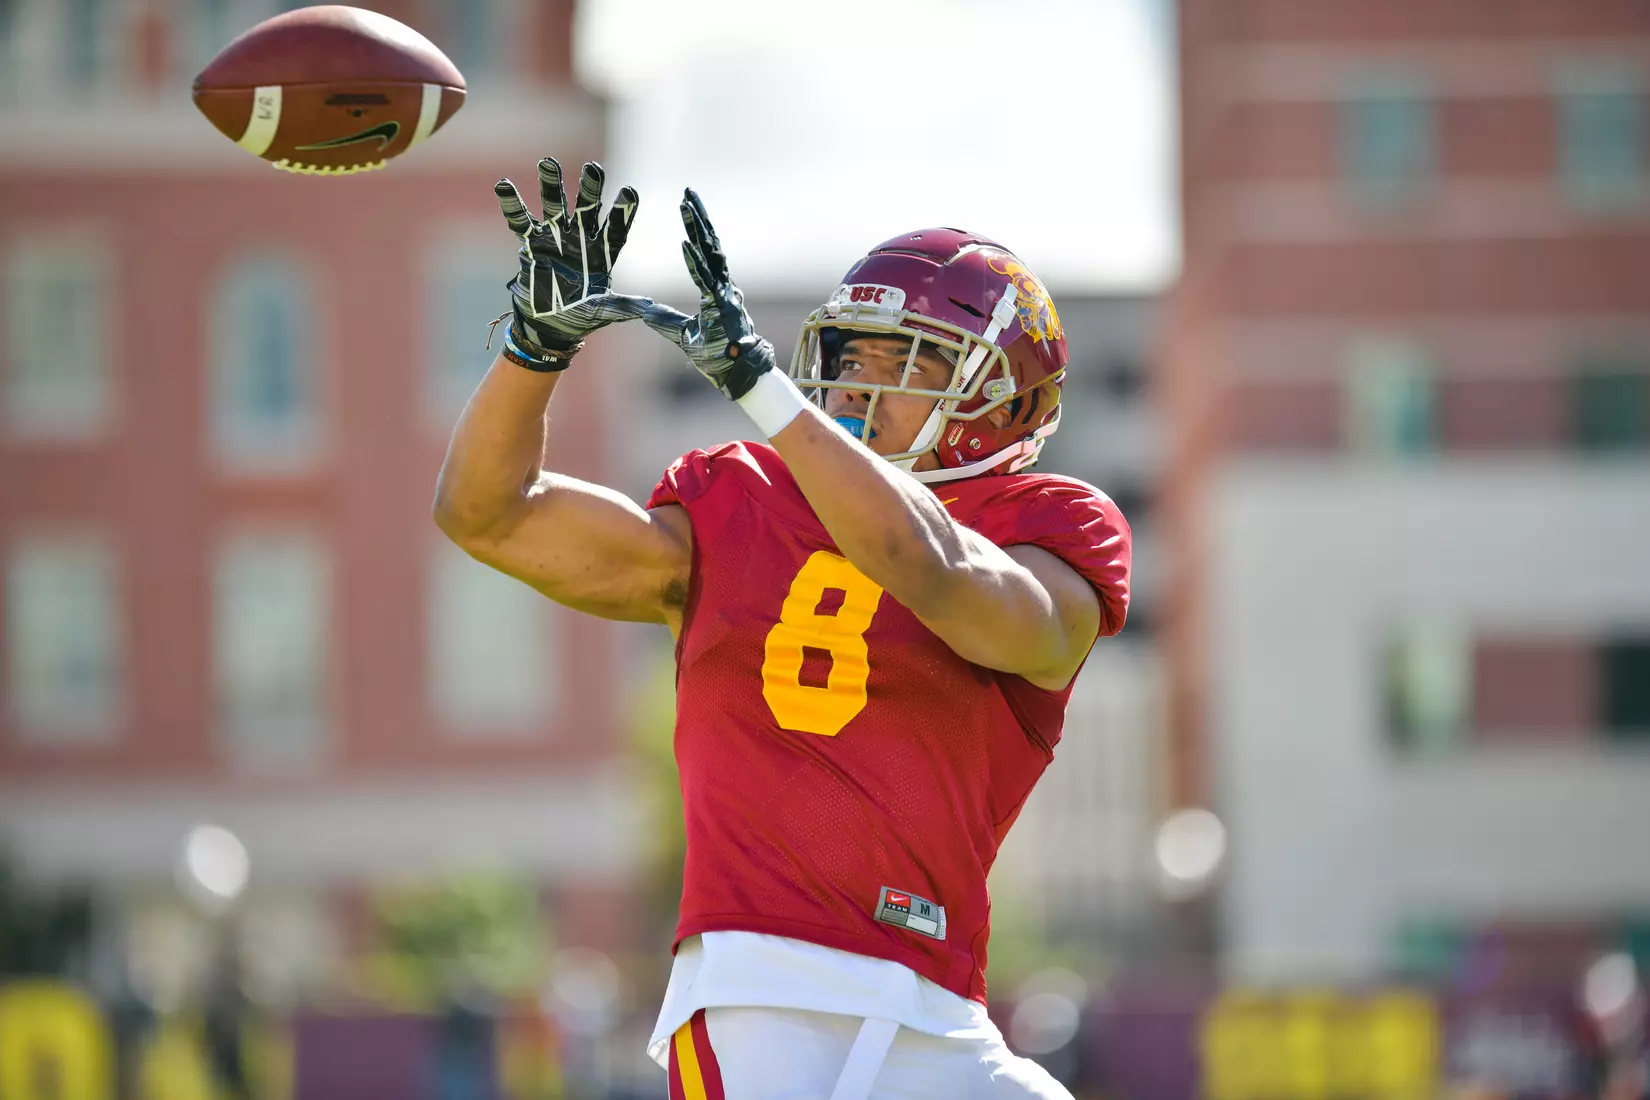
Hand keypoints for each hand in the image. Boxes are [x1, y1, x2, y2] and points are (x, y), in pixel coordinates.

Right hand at [495, 157, 650, 355]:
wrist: (549, 323)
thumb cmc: (580, 316)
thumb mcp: (602, 312)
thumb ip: (622, 306)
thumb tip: (649, 306)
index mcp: (603, 252)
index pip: (616, 227)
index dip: (623, 211)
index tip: (630, 190)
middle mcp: (581, 238)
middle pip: (587, 207)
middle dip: (590, 188)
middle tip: (593, 168)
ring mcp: (555, 237)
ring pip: (554, 205)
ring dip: (551, 184)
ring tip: (548, 162)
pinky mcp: (531, 243)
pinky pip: (521, 221)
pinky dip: (512, 205)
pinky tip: (504, 185)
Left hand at [642, 189, 776, 398]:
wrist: (738, 376)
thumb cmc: (717, 357)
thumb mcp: (683, 335)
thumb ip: (664, 321)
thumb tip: (643, 312)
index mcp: (716, 290)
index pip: (705, 252)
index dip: (696, 228)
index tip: (686, 206)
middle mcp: (723, 286)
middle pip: (710, 244)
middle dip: (698, 217)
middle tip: (687, 191)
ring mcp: (724, 294)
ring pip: (710, 254)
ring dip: (697, 229)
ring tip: (686, 205)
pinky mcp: (721, 307)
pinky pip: (706, 280)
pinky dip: (695, 262)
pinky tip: (685, 243)